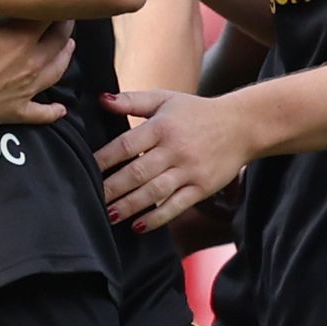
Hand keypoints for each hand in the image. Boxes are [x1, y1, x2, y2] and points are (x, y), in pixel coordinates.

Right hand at [0, 17, 74, 130]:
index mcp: (23, 39)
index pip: (48, 16)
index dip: (55, 4)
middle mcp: (33, 63)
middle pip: (59, 42)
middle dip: (65, 27)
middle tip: (67, 17)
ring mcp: (28, 89)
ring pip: (57, 71)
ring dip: (65, 58)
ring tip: (68, 47)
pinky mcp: (18, 110)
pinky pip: (42, 112)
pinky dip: (53, 111)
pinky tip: (60, 109)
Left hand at [97, 87, 256, 230]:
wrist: (242, 125)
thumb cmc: (197, 112)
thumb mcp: (165, 99)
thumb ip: (132, 101)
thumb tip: (101, 99)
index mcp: (162, 127)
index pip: (126, 144)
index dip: (104, 159)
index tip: (84, 169)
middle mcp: (175, 149)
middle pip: (137, 172)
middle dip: (112, 188)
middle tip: (90, 199)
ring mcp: (189, 170)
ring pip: (154, 192)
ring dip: (130, 206)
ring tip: (109, 215)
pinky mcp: (202, 187)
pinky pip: (176, 206)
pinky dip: (157, 218)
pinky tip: (138, 226)